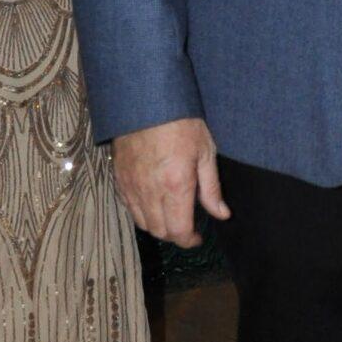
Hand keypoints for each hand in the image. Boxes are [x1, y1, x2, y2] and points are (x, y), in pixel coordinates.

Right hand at [113, 116, 228, 245]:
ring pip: (143, 223)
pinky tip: (153, 203)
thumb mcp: (206, 153)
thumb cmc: (182, 123)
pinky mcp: (119, 178)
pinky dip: (141, 213)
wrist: (146, 101)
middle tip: (187, 226)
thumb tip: (222, 214)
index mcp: (175, 186)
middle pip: (160, 231)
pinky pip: (129, 207)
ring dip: (158, 226)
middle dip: (175, 235)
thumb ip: (212, 189)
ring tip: (171, 216)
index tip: (197, 237)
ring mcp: (131, 186)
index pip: (178, 231)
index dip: (189, 240)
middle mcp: (150, 191)